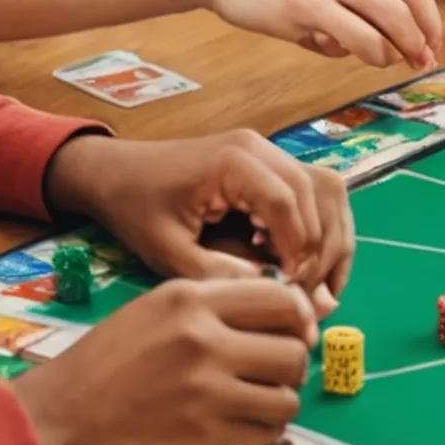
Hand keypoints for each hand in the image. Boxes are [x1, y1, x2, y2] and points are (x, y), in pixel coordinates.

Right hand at [9, 276, 317, 444]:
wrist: (54, 418)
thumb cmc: (100, 366)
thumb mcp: (152, 312)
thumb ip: (211, 307)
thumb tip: (279, 313)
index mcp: (190, 298)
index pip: (282, 299)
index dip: (299, 320)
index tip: (293, 336)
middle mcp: (203, 336)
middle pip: (294, 348)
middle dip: (291, 367)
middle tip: (271, 378)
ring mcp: (205, 385)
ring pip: (287, 394)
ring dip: (278, 404)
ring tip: (256, 406)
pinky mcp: (203, 431)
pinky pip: (266, 431)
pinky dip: (263, 433)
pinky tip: (242, 429)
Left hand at [43, 132, 354, 306]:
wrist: (115, 173)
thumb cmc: (136, 208)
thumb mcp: (168, 251)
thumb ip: (220, 274)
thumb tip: (274, 297)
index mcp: (233, 161)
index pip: (288, 202)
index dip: (300, 248)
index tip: (293, 288)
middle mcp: (260, 148)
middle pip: (320, 192)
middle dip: (322, 246)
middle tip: (309, 293)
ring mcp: (267, 151)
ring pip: (326, 189)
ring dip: (329, 236)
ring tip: (315, 281)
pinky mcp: (268, 163)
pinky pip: (312, 190)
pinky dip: (319, 226)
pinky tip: (303, 261)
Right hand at [179, 0, 441, 70]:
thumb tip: (382, 42)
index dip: (430, 20)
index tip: (432, 43)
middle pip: (408, 4)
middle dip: (422, 40)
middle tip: (422, 63)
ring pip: (386, 23)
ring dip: (394, 52)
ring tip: (385, 62)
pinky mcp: (301, 6)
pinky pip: (352, 38)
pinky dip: (362, 54)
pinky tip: (346, 54)